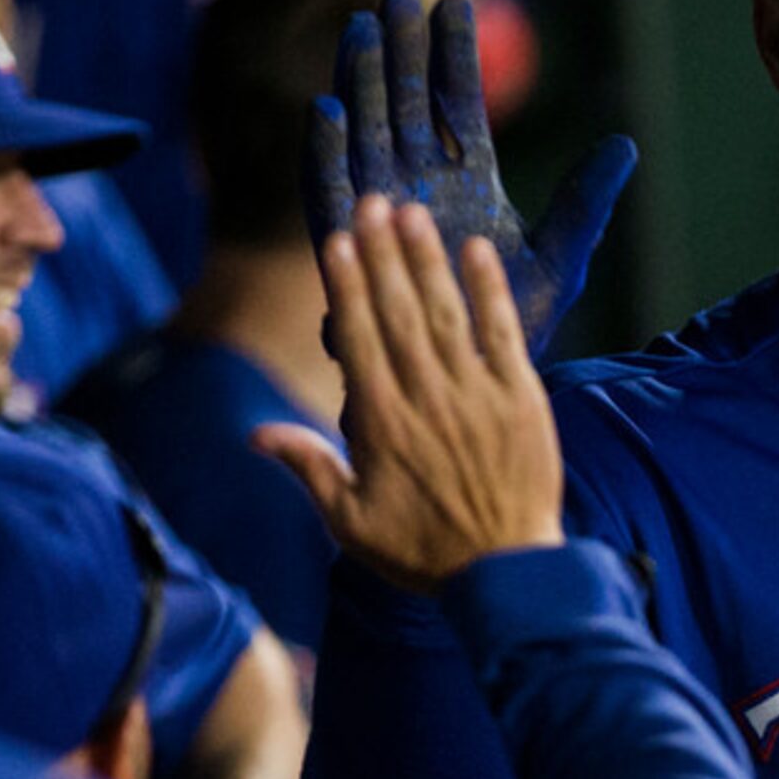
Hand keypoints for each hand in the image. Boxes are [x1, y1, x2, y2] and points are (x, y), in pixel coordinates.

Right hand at [256, 197, 563, 593]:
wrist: (506, 573)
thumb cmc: (424, 552)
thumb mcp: (351, 522)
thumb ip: (308, 469)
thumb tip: (256, 435)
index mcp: (381, 424)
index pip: (358, 338)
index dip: (346, 286)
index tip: (335, 242)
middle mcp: (426, 399)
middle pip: (399, 313)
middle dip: (382, 255)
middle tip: (371, 204)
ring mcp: (476, 395)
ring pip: (446, 314)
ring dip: (427, 261)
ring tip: (412, 215)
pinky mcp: (522, 398)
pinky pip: (504, 333)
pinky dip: (489, 291)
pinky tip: (476, 251)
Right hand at [305, 0, 634, 356]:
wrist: (470, 387)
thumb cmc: (513, 327)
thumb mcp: (562, 259)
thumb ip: (585, 202)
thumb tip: (625, 145)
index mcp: (469, 181)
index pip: (462, 105)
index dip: (457, 55)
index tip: (455, 1)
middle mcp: (421, 184)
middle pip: (408, 104)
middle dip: (404, 50)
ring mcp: (383, 209)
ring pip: (367, 133)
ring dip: (363, 83)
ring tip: (361, 29)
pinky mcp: (351, 245)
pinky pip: (331, 193)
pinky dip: (326, 155)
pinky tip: (325, 110)